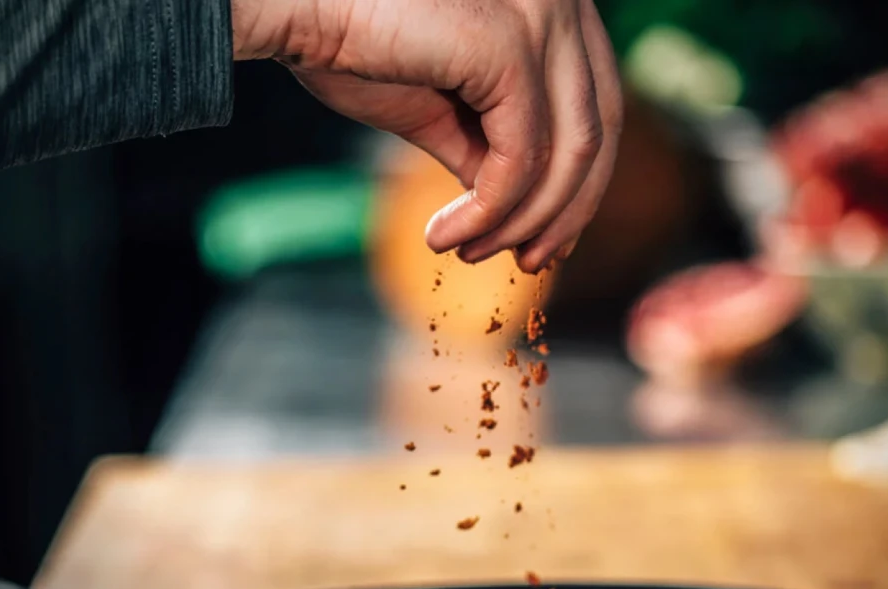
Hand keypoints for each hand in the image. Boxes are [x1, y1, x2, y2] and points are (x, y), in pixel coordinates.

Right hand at [232, 0, 623, 272]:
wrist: (288, 8)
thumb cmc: (352, 47)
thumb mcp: (441, 111)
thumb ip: (489, 148)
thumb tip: (519, 207)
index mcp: (554, 6)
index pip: (596, 106)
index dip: (581, 185)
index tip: (544, 242)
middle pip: (599, 130)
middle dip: (566, 212)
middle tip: (527, 264)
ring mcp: (542, 13)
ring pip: (570, 153)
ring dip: (524, 221)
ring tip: (470, 253)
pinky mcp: (509, 43)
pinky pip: (523, 157)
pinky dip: (492, 211)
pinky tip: (447, 236)